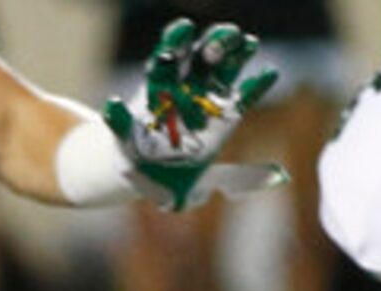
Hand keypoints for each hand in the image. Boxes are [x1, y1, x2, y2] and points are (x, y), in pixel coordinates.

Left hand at [105, 20, 286, 210]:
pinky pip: (242, 97)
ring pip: (223, 68)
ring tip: (249, 43)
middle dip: (213, 43)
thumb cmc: (135, 156)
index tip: (185, 27)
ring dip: (236, 54)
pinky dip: (256, 86)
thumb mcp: (123, 140)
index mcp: (159, 86)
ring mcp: (207, 97)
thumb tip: (111, 104)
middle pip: (200, 56)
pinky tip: (269, 73)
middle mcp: (185, 85)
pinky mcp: (225, 114)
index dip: (175, 41)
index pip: (168, 57)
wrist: (153, 174)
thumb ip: (119, 123)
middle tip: (227, 34)